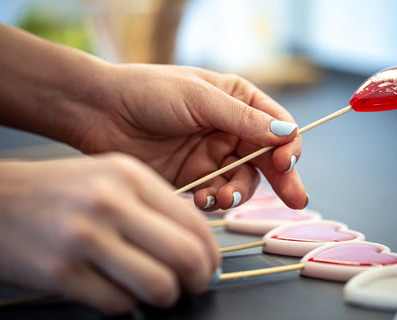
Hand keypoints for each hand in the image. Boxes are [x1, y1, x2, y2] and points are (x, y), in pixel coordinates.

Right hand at [0, 153, 219, 313]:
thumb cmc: (58, 192)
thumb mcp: (110, 180)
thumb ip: (154, 207)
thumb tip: (198, 247)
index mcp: (129, 175)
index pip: (195, 222)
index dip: (211, 253)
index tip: (209, 266)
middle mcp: (110, 202)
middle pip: (185, 255)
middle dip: (198, 280)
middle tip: (192, 286)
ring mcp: (84, 238)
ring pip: (158, 285)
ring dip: (165, 297)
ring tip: (156, 292)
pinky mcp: (60, 272)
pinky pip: (119, 304)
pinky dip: (126, 305)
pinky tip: (116, 291)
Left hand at [70, 64, 306, 209]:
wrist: (100, 112)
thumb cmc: (149, 92)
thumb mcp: (200, 98)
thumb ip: (243, 119)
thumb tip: (288, 133)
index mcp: (238, 101)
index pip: (278, 127)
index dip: (287, 146)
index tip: (285, 162)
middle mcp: (229, 130)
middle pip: (267, 159)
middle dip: (282, 180)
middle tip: (296, 200)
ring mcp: (211, 156)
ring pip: (243, 181)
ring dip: (240, 192)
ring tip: (224, 197)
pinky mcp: (193, 178)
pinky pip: (216, 194)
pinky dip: (216, 201)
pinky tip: (204, 200)